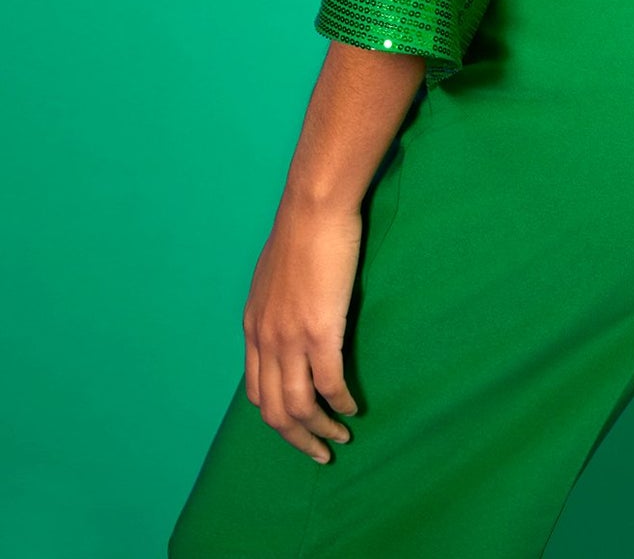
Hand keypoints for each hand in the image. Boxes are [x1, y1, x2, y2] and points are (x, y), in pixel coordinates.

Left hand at [243, 194, 361, 462]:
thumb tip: (288, 318)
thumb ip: (275, 305)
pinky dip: (341, 403)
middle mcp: (265, 340)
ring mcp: (290, 338)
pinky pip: (329, 383)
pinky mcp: (320, 331)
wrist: (312, 209)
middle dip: (297, 439)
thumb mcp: (273, 276)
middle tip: (320, 452)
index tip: (299, 427)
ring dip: (319, 430)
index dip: (277, 418)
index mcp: (252, 328)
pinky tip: (354, 407)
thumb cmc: (300, 232)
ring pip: (298, 407)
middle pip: (274, 411)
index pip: (255, 392)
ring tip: (340, 438)